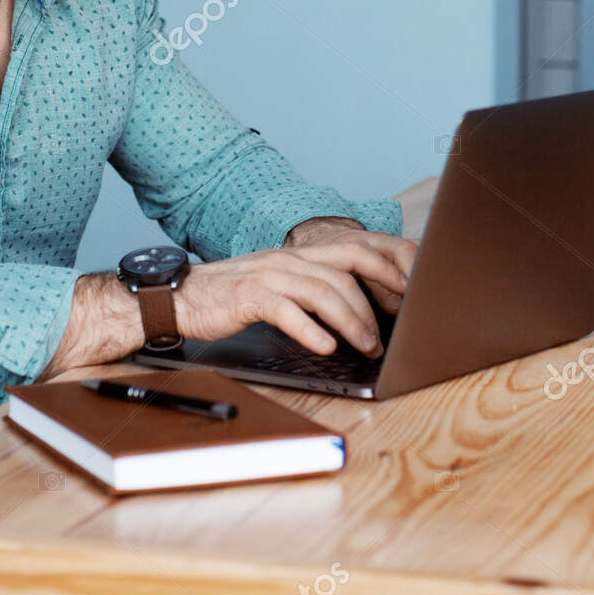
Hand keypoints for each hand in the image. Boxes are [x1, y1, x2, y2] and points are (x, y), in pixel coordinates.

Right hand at [172, 237, 411, 356]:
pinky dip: (310, 330)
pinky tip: (324, 346)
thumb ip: (312, 293)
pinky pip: (286, 310)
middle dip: (379, 292)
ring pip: (322, 290)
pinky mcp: (248, 296)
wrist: (181, 297)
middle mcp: (288, 259)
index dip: (387, 264)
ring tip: (367, 345)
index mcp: (300, 255)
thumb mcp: (278, 288)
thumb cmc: (232, 298)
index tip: (412, 287)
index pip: (355, 248)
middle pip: (346, 265)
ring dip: (351, 320)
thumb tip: (357, 314)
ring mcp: (269, 275)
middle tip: (396, 323)